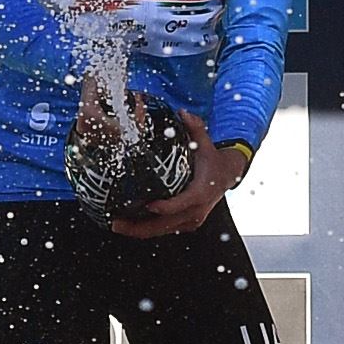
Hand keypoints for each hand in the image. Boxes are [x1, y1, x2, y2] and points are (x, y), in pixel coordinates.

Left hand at [115, 123, 248, 239]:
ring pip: (162, 231)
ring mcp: (191, 220)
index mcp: (200, 193)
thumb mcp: (205, 144)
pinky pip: (165, 230)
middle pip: (165, 225)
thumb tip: (183, 112)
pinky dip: (147, 229)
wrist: (227, 175)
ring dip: (139, 231)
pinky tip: (130, 224)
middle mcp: (195, 211)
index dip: (164, 207)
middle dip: (139, 228)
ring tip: (117, 225)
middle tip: (116, 223)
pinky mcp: (186, 224)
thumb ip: (195, 128)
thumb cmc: (213, 161)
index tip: (147, 205)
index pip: (181, 205)